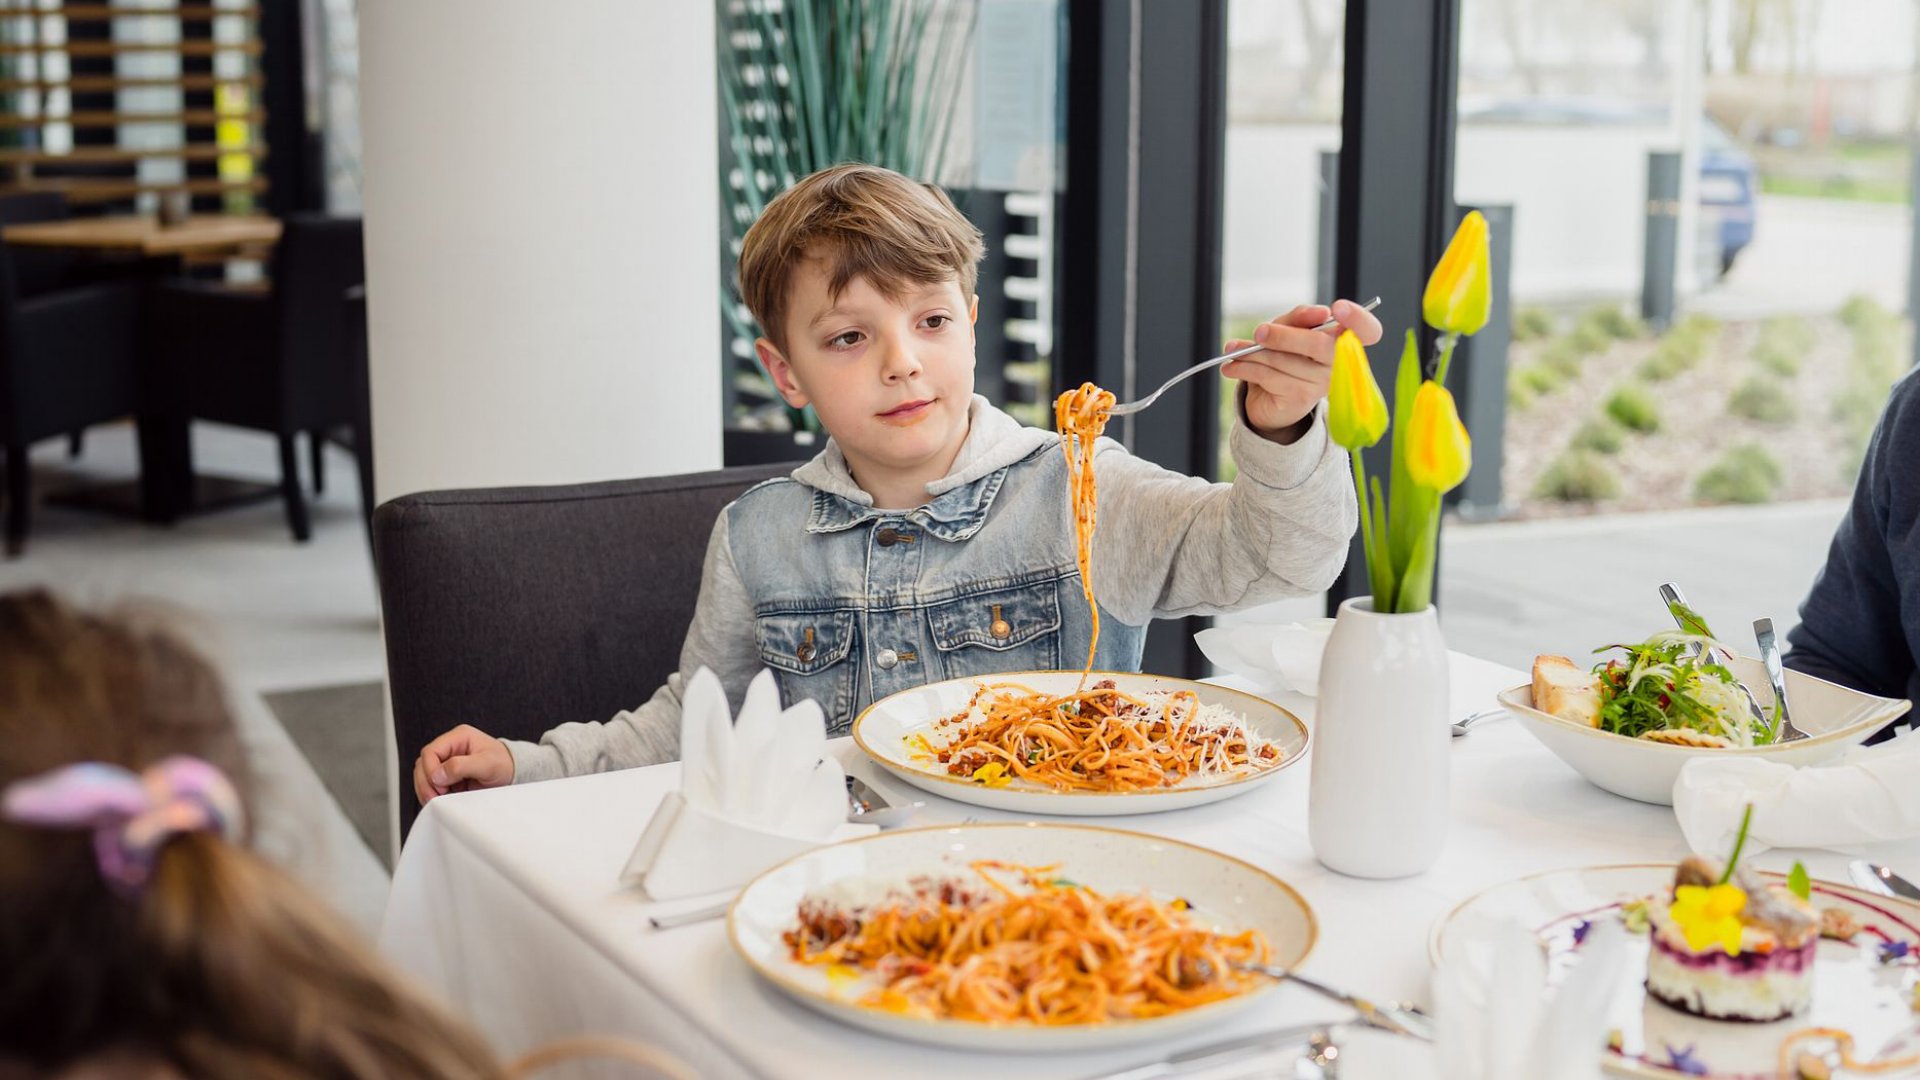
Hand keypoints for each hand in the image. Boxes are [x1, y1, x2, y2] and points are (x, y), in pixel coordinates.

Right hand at [413, 724, 514, 806]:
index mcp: (458, 737)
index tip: (440, 785)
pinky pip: (432, 784)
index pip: (431, 751)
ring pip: (424, 775)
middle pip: (423, 764)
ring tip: (438, 801)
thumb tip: (438, 774)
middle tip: (434, 798)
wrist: (513, 773)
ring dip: (427, 789)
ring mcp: (447, 761)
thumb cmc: (504, 764)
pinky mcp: (448, 775)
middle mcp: (450, 747)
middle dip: (425, 783)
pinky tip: (442, 801)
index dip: (430, 770)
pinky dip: (433, 794)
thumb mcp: (487, 764)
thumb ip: (462, 766)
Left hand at [1223, 299, 1384, 440]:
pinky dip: (1245, 368)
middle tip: (1259, 331)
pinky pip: (1270, 377)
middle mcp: (1341, 364)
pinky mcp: (1302, 399)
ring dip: (1253, 352)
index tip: (1337, 307)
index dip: (1359, 319)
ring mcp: (1323, 383)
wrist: (1272, 399)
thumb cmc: (1287, 354)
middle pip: (1319, 343)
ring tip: (1232, 350)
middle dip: (1284, 335)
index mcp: (1345, 340)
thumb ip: (1300, 318)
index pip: (1369, 331)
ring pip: (1285, 360)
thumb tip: (1319, 312)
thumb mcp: (1290, 329)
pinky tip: (1230, 366)